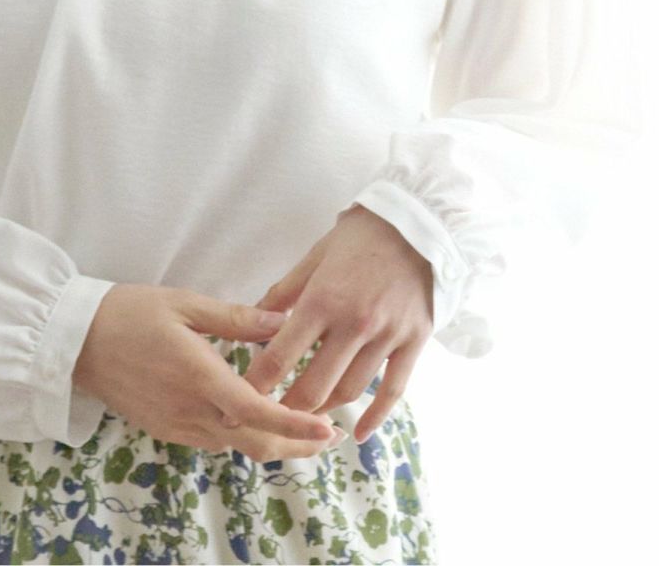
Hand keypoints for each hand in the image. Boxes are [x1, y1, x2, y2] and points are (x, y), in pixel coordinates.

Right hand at [72, 283, 348, 461]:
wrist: (75, 342)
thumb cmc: (129, 312)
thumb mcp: (185, 304)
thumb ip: (236, 319)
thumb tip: (283, 321)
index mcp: (201, 378)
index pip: (259, 413)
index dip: (297, 426)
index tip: (327, 430)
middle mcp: (192, 411)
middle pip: (255, 443)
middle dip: (296, 445)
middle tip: (328, 435)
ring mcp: (178, 425)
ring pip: (236, 444)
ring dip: (270, 440)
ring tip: (299, 424)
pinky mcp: (166, 429)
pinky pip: (213, 439)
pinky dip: (240, 434)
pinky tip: (252, 416)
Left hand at [232, 204, 433, 443]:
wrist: (418, 224)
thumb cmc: (360, 237)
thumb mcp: (315, 256)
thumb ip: (284, 292)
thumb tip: (253, 320)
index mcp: (323, 300)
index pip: (281, 356)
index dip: (258, 385)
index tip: (240, 400)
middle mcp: (354, 323)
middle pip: (314, 386)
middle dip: (286, 408)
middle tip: (269, 417)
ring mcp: (386, 336)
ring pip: (349, 391)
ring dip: (324, 411)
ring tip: (303, 419)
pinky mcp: (413, 342)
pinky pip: (393, 391)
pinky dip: (375, 417)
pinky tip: (356, 434)